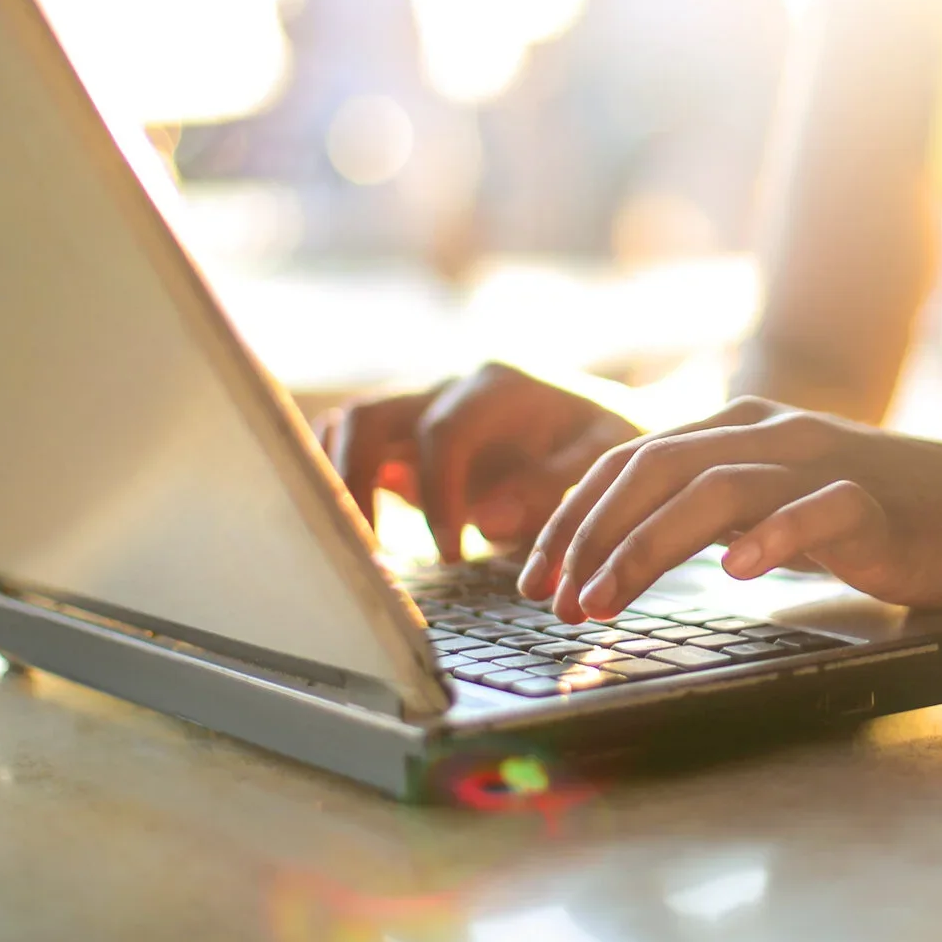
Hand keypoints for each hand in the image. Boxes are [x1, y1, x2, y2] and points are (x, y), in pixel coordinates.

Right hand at [316, 363, 640, 562]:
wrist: (602, 419)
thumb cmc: (604, 441)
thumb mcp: (601, 457)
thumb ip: (550, 485)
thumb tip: (485, 520)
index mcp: (498, 386)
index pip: (442, 433)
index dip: (438, 497)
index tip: (452, 555)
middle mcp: (448, 387)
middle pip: (368, 418)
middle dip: (355, 487)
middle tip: (371, 555)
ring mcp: (420, 406)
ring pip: (346, 427)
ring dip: (336, 483)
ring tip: (355, 548)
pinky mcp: (406, 433)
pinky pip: (351, 445)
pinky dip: (339, 481)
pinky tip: (358, 534)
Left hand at [515, 397, 941, 620]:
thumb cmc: (886, 517)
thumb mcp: (778, 505)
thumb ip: (711, 513)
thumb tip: (623, 550)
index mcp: (742, 431)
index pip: (632, 461)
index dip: (574, 518)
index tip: (535, 578)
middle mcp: (774, 435)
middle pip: (657, 469)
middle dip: (591, 536)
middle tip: (553, 601)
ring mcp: (826, 464)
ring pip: (716, 488)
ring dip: (648, 547)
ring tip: (606, 601)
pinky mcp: (879, 503)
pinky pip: (819, 511)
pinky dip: (773, 538)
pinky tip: (738, 575)